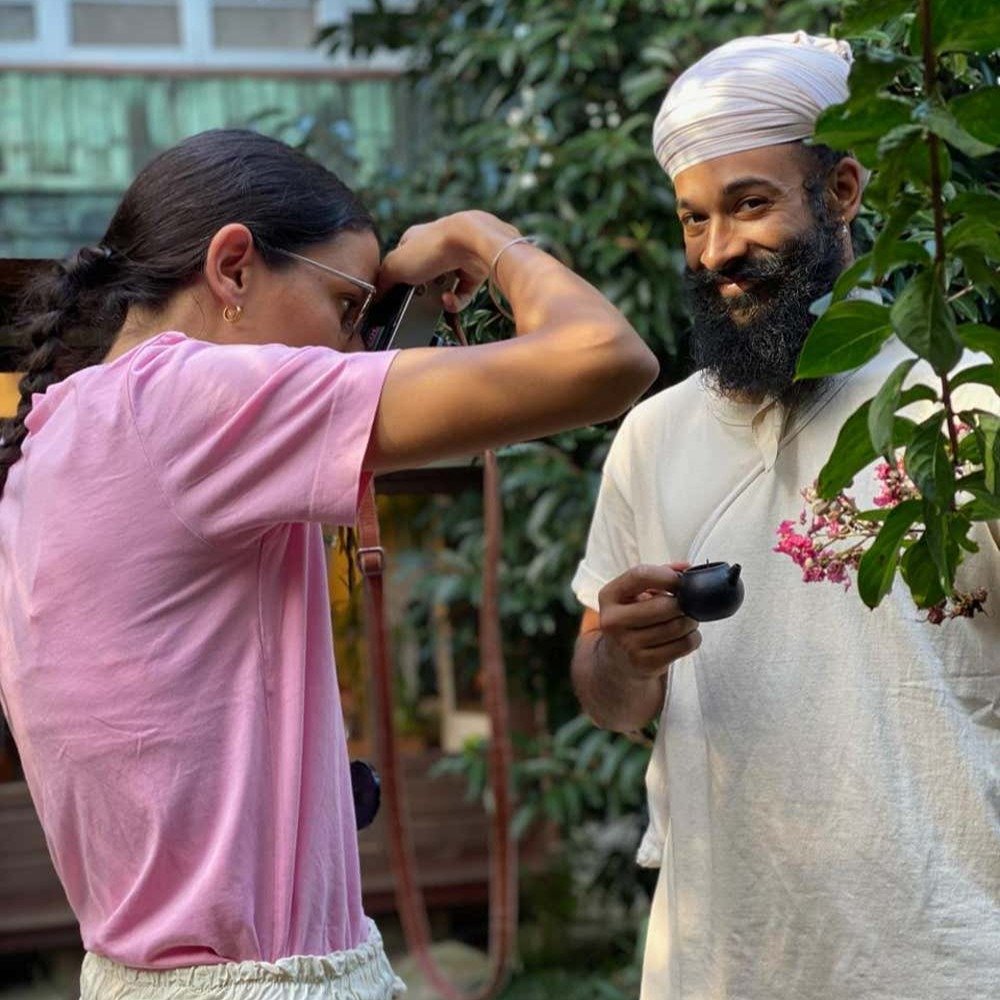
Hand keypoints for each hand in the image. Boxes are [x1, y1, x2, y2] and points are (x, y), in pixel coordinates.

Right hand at [377, 211, 520, 312]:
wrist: (472, 243)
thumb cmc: (431, 248)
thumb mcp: (395, 265)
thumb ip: (383, 281)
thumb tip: (375, 296)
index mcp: (415, 239)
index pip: (401, 260)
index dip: (397, 277)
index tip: (395, 293)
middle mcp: (436, 246)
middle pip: (423, 276)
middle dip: (420, 290)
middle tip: (418, 298)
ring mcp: (457, 258)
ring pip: (443, 287)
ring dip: (438, 298)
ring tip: (439, 299)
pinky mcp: (475, 271)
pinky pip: (463, 294)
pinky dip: (456, 301)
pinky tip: (450, 300)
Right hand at [597, 563, 700, 680]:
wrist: (616, 660)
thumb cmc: (632, 618)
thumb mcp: (633, 594)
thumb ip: (659, 575)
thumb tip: (687, 568)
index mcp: (609, 596)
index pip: (640, 575)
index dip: (668, 576)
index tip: (681, 581)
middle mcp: (613, 621)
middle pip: (665, 605)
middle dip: (685, 603)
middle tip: (687, 604)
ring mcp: (628, 645)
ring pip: (678, 626)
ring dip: (690, 621)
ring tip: (684, 620)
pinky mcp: (645, 663)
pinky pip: (684, 645)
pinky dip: (692, 638)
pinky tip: (683, 636)